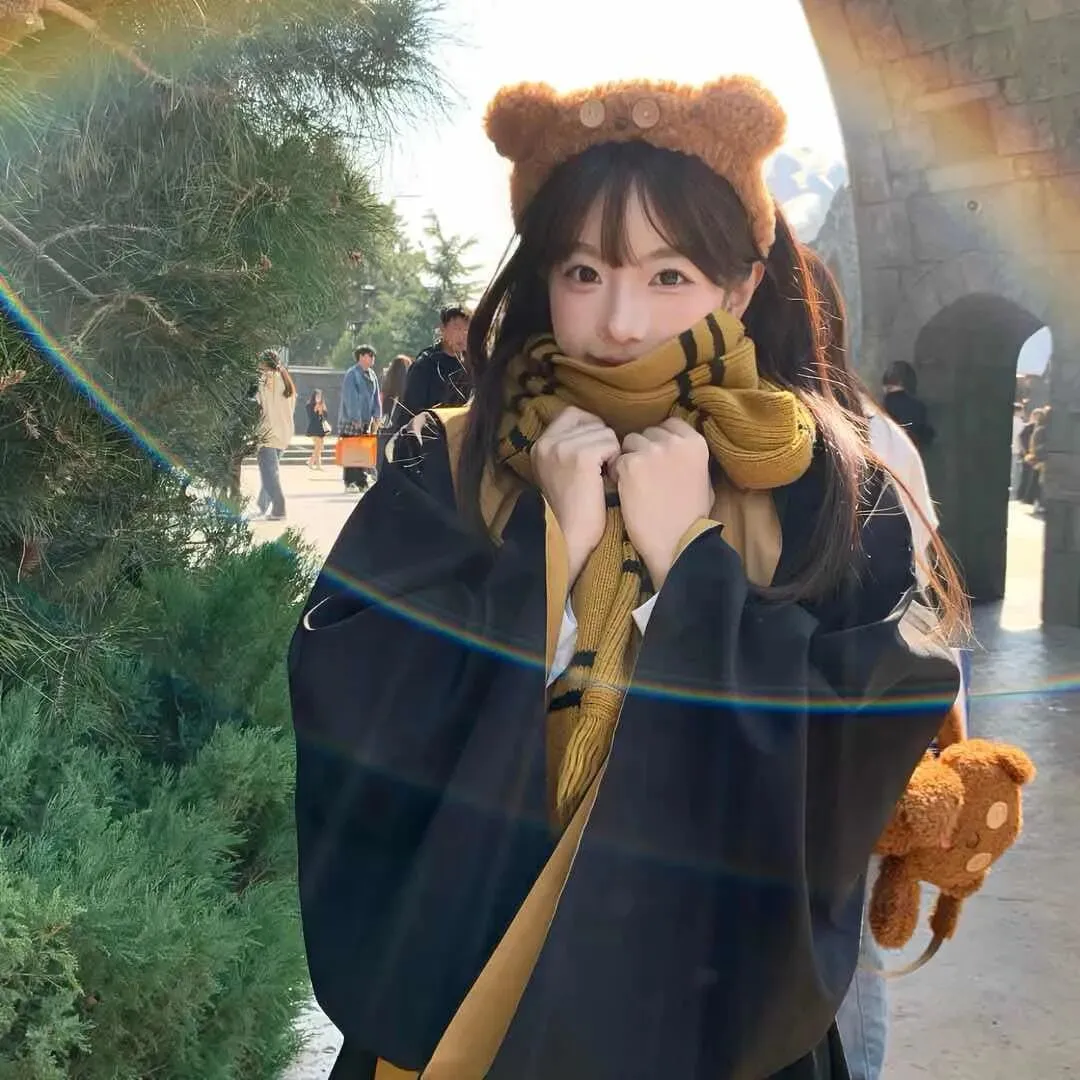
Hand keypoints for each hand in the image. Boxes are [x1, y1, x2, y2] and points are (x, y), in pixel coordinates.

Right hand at [531, 406, 620, 583]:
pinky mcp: (581, 457)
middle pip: (592, 421)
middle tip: (599, 470)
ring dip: (611, 453)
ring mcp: (562, 448)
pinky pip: (611, 444)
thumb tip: (598, 428)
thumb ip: (570, 447)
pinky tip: (608, 479)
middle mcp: (548, 442)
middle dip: (602, 442)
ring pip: (605, 431)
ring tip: (603, 477)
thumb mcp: (561, 472)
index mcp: (540, 445)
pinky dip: (615, 461)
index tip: (595, 454)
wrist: (570, 537)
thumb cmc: (573, 510)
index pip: (573, 413)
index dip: (591, 429)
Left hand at [610, 418, 712, 589]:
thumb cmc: (692, 518)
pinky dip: (617, 474)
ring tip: (634, 482)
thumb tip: (678, 448)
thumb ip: (690, 458)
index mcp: (695, 442)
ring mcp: (652, 451)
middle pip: (647, 432)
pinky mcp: (631, 465)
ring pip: (629, 443)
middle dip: (643, 449)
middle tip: (644, 473)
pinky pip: (617, 461)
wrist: (677, 542)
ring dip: (628, 459)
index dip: (660, 439)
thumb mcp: (704, 480)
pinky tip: (625, 491)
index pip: (670, 424)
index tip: (657, 455)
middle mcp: (675, 441)